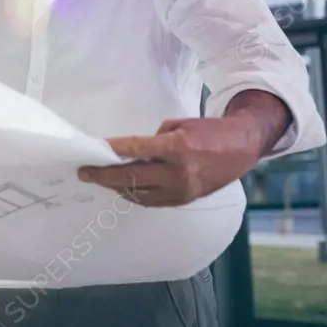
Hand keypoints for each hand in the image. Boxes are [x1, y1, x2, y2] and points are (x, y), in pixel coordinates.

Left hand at [77, 115, 274, 206]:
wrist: (242, 148)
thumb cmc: (209, 131)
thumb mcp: (180, 125)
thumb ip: (155, 139)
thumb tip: (132, 153)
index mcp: (178, 147)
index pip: (136, 149)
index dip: (112, 150)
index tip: (93, 149)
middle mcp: (179, 172)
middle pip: (132, 176)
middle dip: (104, 175)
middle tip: (84, 172)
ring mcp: (183, 190)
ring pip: (140, 193)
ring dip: (117, 187)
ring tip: (101, 179)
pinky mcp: (185, 200)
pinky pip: (153, 201)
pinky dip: (136, 194)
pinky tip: (123, 187)